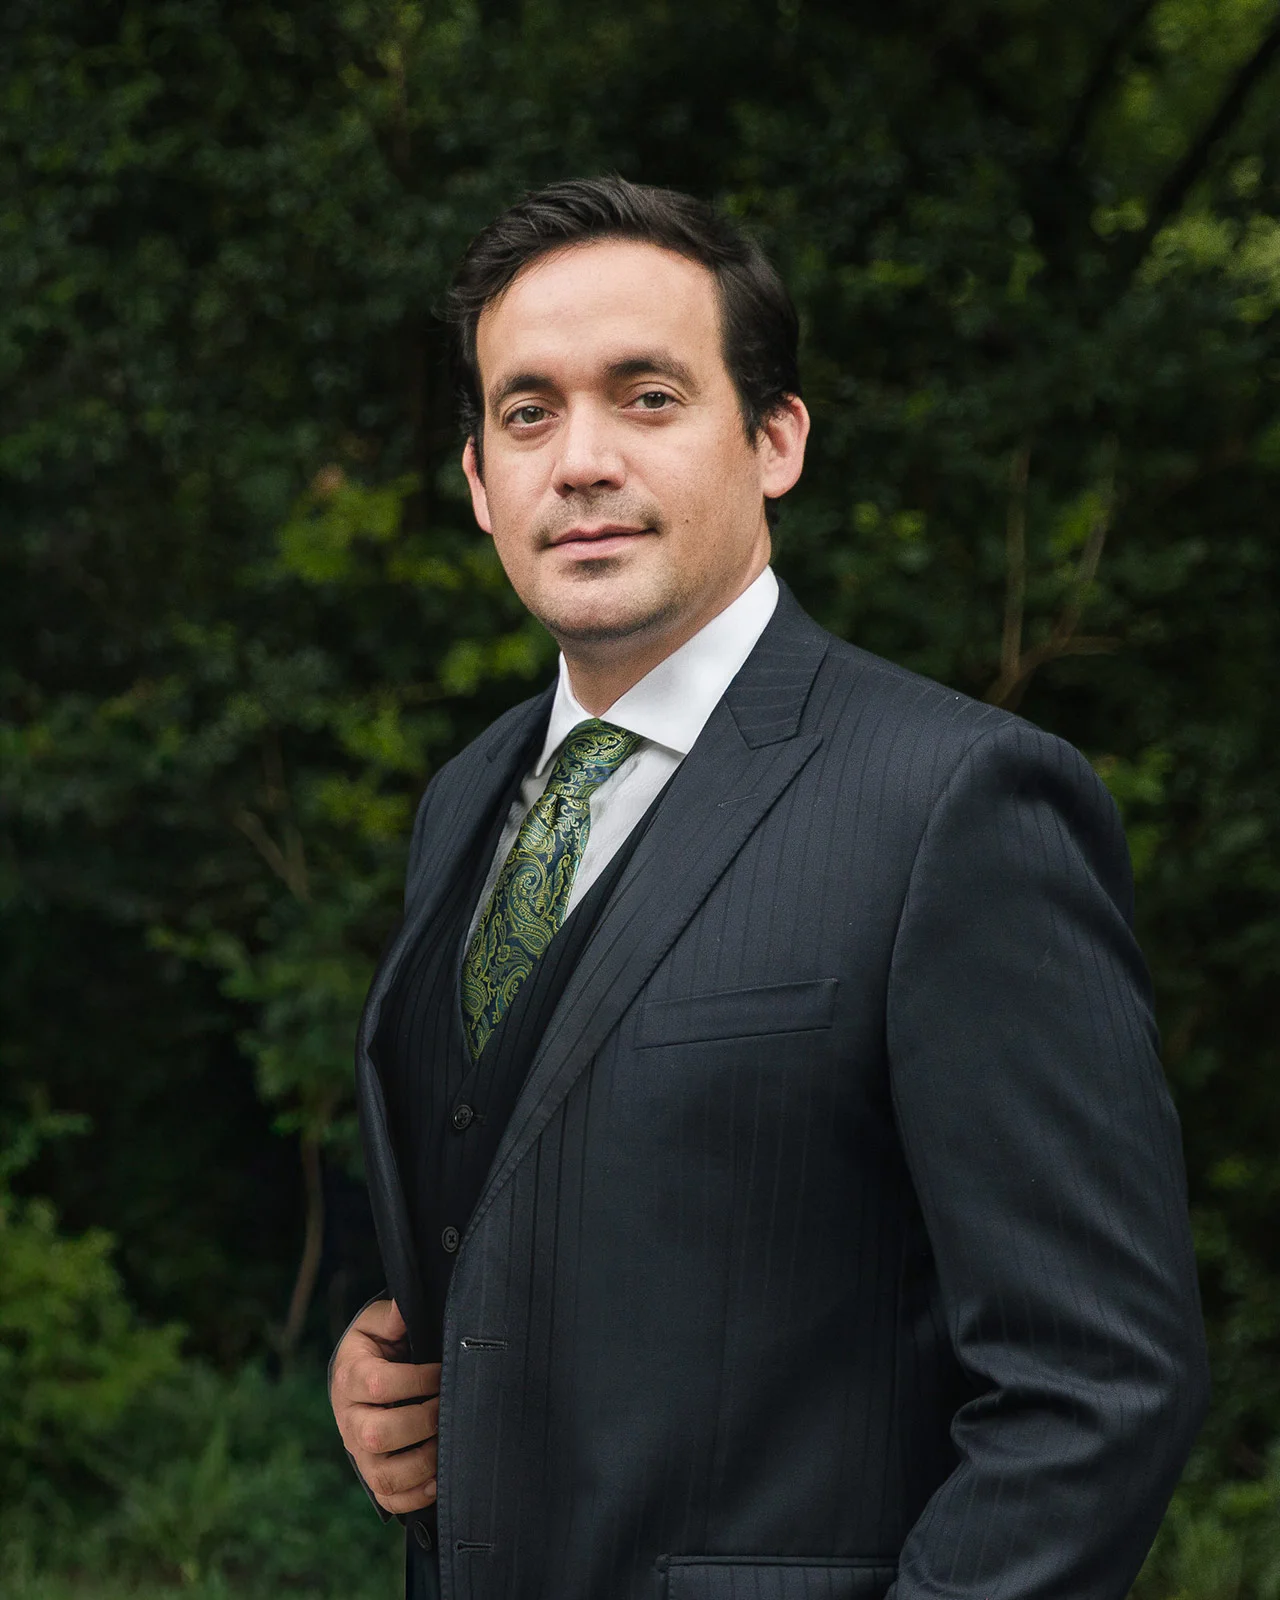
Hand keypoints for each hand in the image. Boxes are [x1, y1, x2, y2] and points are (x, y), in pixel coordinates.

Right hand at [330, 1298, 440, 1513]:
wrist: (361, 1375)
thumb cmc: (377, 1346)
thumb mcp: (377, 1323)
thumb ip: (392, 1316)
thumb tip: (404, 1308)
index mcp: (349, 1377)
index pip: (378, 1384)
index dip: (417, 1380)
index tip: (443, 1372)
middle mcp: (350, 1420)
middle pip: (378, 1435)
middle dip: (422, 1423)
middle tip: (448, 1408)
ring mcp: (359, 1453)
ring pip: (384, 1475)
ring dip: (423, 1463)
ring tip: (448, 1443)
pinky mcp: (372, 1475)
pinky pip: (389, 1498)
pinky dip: (416, 1496)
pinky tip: (440, 1478)